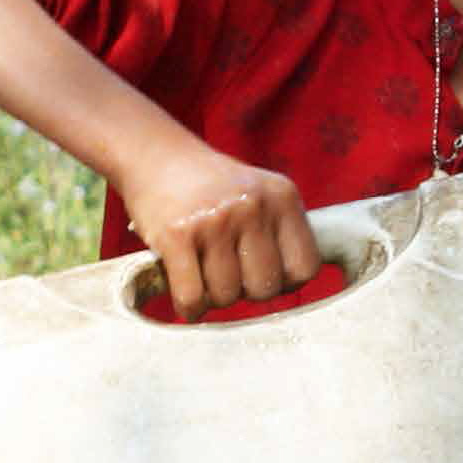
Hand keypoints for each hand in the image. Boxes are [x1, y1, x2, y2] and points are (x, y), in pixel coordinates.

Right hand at [120, 140, 319, 321]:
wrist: (155, 155)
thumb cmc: (211, 187)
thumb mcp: (259, 194)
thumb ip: (281, 233)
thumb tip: (290, 286)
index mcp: (282, 196)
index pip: (306, 267)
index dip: (284, 282)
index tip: (261, 273)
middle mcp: (252, 206)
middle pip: (266, 288)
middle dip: (245, 291)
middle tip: (226, 271)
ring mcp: (215, 219)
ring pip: (227, 296)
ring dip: (213, 296)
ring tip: (202, 272)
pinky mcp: (176, 234)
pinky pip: (192, 297)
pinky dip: (189, 307)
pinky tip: (186, 294)